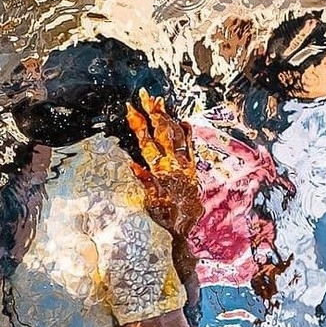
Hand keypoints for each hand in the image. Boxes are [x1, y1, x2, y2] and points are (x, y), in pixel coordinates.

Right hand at [126, 90, 202, 241]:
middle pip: (163, 132)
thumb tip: (133, 163)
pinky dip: (188, 133)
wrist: (190, 231)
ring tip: (161, 103)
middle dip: (154, 112)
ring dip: (168, 118)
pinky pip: (192, 147)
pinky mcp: (194, 169)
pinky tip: (184, 122)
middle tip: (147, 95)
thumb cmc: (168, 219)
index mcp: (160, 170)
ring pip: (177, 135)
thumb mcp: (152, 203)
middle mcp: (174, 164)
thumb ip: (145, 182)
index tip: (131, 107)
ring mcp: (185, 165)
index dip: (138, 123)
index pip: (147, 141)